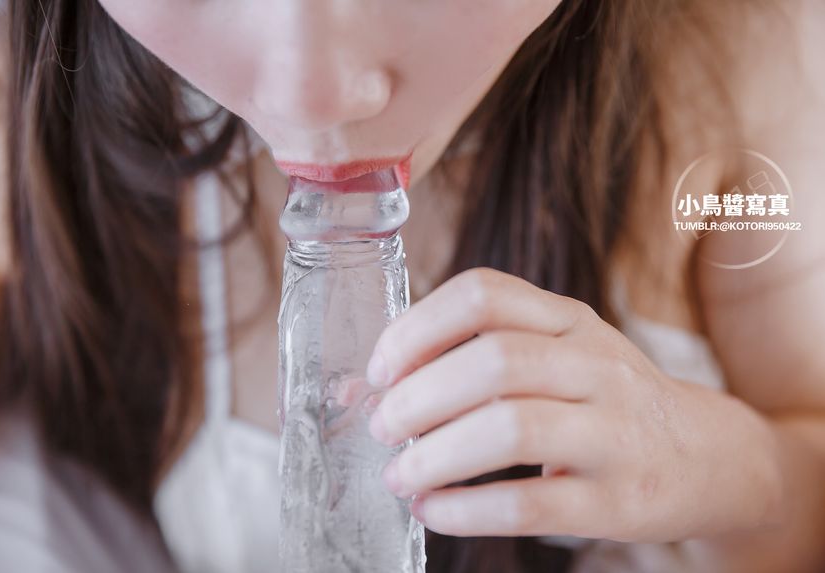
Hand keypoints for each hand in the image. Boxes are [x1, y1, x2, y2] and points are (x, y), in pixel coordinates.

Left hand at [365, 268, 781, 541]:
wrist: (709, 457)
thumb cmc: (605, 402)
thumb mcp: (554, 360)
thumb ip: (469, 362)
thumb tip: (358, 391)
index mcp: (570, 321)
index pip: (484, 294)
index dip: (417, 327)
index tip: (381, 369)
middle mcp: (597, 365)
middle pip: (493, 360)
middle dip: (419, 397)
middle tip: (383, 427)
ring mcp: (614, 432)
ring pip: (511, 429)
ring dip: (436, 454)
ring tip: (401, 475)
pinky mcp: (619, 500)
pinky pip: (531, 505)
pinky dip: (467, 510)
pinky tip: (435, 511)